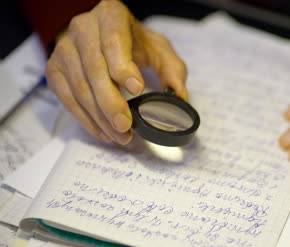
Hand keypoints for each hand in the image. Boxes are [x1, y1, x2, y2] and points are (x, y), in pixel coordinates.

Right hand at [46, 0, 186, 144]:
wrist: (101, 35)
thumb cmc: (132, 42)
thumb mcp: (158, 49)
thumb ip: (172, 70)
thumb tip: (180, 97)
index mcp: (110, 16)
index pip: (114, 41)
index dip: (123, 67)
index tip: (137, 89)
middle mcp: (82, 29)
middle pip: (94, 69)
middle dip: (110, 102)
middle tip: (126, 125)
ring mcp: (64, 49)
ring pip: (79, 87)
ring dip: (100, 117)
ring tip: (120, 136)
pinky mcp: (54, 69)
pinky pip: (67, 99)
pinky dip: (86, 120)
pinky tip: (103, 132)